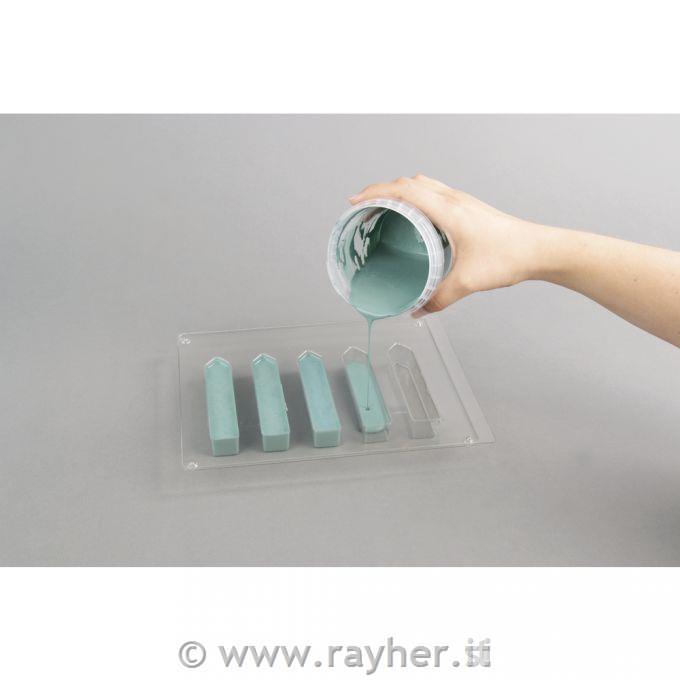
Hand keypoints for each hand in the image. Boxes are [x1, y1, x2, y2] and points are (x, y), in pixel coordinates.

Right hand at [350, 175, 547, 314]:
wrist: (539, 249)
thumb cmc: (509, 256)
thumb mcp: (468, 282)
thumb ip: (438, 298)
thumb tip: (417, 310)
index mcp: (447, 210)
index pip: (403, 191)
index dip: (375, 193)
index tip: (355, 202)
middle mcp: (453, 199)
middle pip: (408, 182)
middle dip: (382, 191)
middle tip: (365, 209)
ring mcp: (462, 200)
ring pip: (422, 184)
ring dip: (399, 191)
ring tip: (385, 210)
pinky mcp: (468, 208)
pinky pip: (434, 192)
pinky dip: (416, 197)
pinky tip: (415, 219)